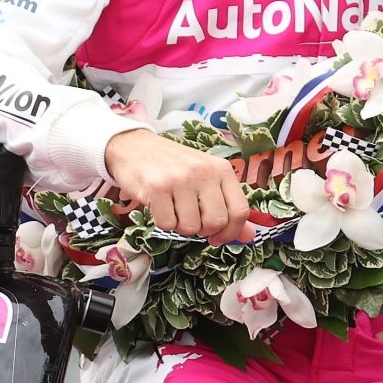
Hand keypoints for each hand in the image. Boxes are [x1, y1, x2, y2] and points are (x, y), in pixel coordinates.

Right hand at [104, 129, 252, 242]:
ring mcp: (180, 179)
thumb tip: (249, 236)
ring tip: (173, 208)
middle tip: (191, 219)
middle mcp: (204, 172)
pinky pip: (167, 224)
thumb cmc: (173, 165)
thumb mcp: (206, 179)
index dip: (231, 232)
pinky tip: (160, 206)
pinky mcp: (156, 188)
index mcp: (221, 169)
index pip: (240, 210)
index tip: (217, 237)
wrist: (134, 145)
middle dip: (202, 230)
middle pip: (216, 222)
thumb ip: (227, 206)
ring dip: (180, 226)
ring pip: (190, 227)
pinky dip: (163, 223)